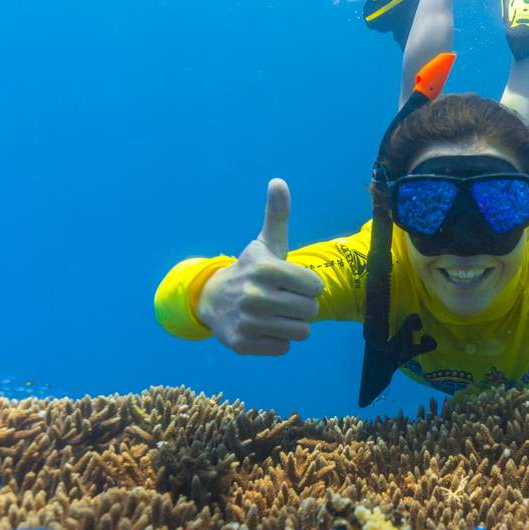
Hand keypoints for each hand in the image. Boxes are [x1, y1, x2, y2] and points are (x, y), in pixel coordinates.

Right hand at [196, 179, 325, 355]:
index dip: (309, 285)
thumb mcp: (264, 244)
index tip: (293, 282)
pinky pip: (284, 348)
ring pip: (300, 332)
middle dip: (303, 307)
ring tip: (275, 314)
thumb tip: (279, 181)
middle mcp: (253, 295)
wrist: (212, 300)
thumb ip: (276, 215)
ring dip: (293, 324)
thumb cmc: (251, 270)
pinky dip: (278, 341)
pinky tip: (263, 328)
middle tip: (284, 300)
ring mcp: (247, 321)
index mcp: (264, 268)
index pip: (315, 286)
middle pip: (310, 311)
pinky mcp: (242, 344)